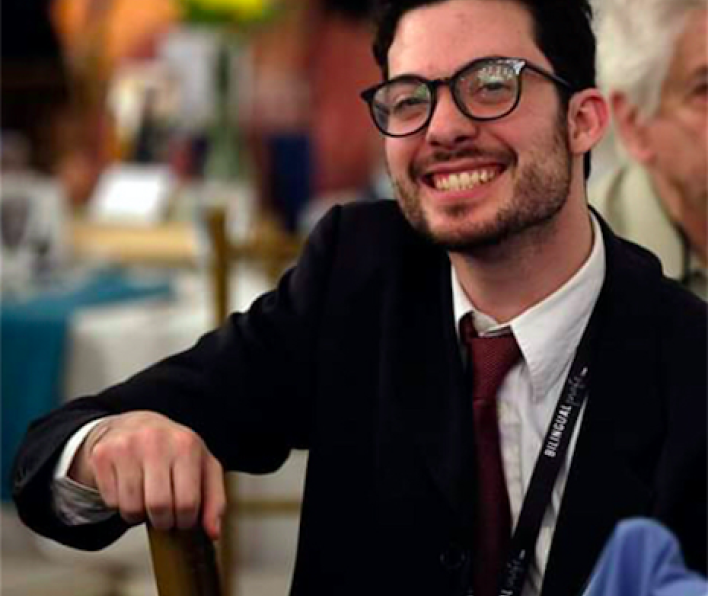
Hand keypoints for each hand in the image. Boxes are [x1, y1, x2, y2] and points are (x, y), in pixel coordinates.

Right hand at [69, 411, 225, 539]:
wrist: (137, 425)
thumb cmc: (174, 450)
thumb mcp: (204, 467)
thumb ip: (215, 499)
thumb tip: (213, 532)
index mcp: (186, 444)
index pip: (188, 502)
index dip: (186, 521)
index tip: (184, 519)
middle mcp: (156, 441)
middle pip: (159, 507)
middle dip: (163, 521)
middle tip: (165, 514)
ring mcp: (126, 446)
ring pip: (132, 508)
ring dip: (140, 515)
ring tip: (147, 499)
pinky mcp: (103, 455)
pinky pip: (111, 501)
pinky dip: (120, 505)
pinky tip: (130, 488)